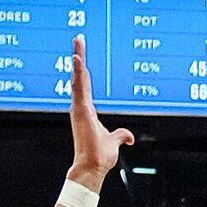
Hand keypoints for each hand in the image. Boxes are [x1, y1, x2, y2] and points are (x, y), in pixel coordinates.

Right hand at [66, 35, 132, 180]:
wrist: (92, 167)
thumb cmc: (99, 156)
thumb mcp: (115, 141)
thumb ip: (122, 135)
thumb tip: (130, 137)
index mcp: (87, 110)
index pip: (85, 84)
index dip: (83, 69)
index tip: (80, 54)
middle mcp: (80, 105)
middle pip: (80, 76)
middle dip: (78, 56)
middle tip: (78, 39)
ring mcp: (79, 107)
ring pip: (78, 77)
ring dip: (77, 59)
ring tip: (77, 42)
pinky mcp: (80, 110)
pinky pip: (79, 87)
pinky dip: (77, 72)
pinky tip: (77, 59)